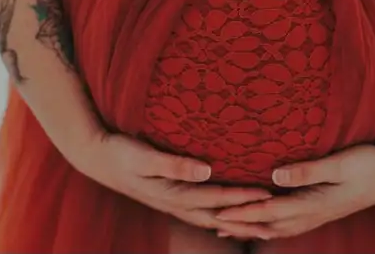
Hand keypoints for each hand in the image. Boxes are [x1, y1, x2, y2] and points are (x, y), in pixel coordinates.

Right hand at [66, 131, 274, 238]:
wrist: (99, 158)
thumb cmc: (122, 153)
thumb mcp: (145, 157)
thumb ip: (175, 164)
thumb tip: (207, 171)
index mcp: (173, 194)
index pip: (216, 199)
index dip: (242, 198)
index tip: (267, 195)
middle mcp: (176, 203)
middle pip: (219, 215)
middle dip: (246, 218)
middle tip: (275, 218)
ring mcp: (174, 202)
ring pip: (212, 216)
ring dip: (236, 220)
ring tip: (260, 221)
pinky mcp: (171, 196)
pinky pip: (202, 209)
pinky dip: (220, 214)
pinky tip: (229, 213)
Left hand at [215, 143, 374, 238]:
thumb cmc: (367, 163)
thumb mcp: (339, 163)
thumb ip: (307, 170)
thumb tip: (274, 174)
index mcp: (313, 203)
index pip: (269, 210)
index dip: (242, 212)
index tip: (218, 212)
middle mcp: (311, 214)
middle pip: (267, 224)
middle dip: (239, 224)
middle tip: (210, 222)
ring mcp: (316, 214)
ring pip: (276, 228)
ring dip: (250, 228)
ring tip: (226, 228)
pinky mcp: (320, 210)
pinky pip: (287, 224)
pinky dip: (268, 226)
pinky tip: (260, 223)